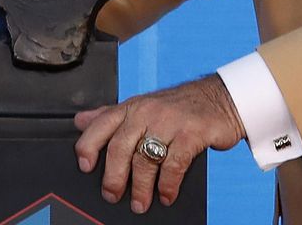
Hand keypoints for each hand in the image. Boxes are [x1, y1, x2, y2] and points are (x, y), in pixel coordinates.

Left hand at [74, 75, 244, 212]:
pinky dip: (168, 185)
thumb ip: (111, 114)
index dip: (89, 146)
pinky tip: (167, 195)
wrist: (221, 97)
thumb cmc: (179, 106)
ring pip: (145, 159)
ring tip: (140, 203)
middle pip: (120, 147)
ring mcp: (169, 121)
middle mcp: (147, 111)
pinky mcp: (191, 132)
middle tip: (112, 196)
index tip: (85, 167)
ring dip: (141, 188)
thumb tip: (80, 121)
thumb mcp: (143, 105)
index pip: (102, 124)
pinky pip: (173, 164)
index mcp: (132, 106)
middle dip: (114, 177)